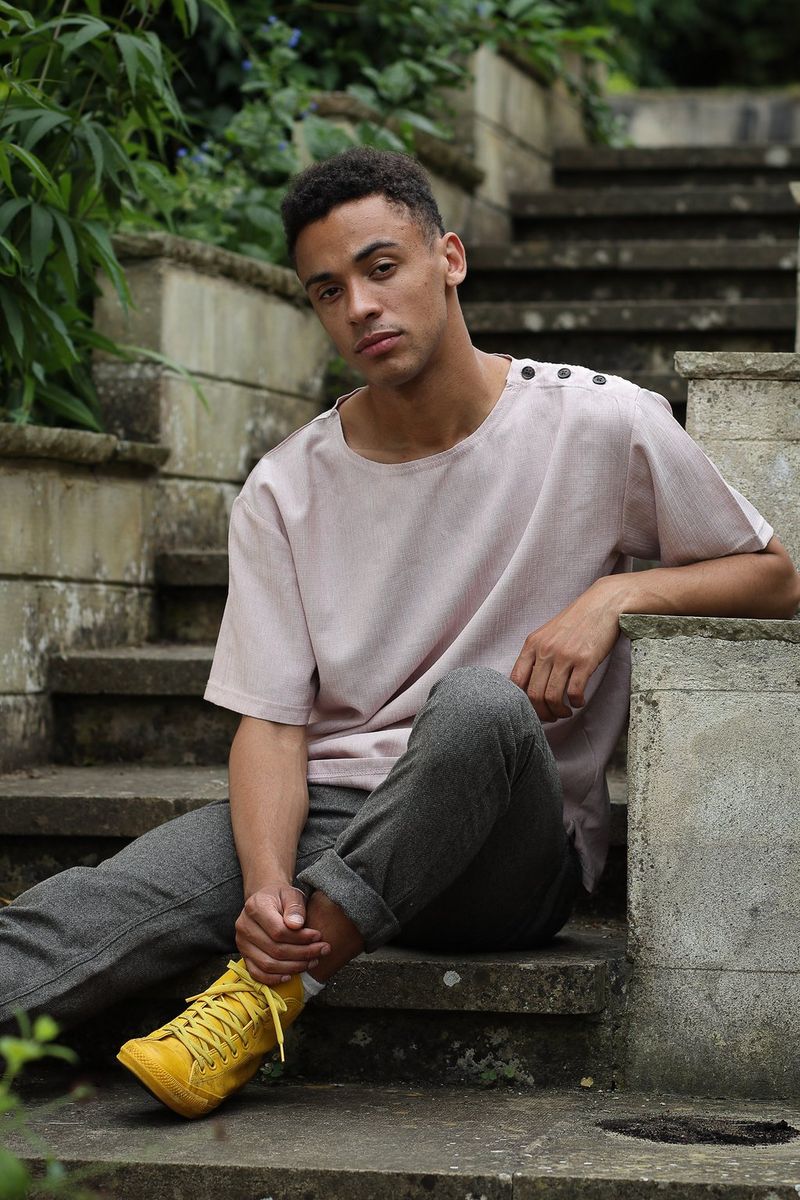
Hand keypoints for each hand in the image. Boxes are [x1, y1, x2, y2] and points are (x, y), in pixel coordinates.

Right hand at [235, 883, 329, 985]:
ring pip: (268, 964)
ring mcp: (242, 943)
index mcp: (255, 908)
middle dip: (302, 953)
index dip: (300, 938)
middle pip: (275, 949)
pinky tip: (291, 976)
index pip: (279, 931)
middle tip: (322, 950)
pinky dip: (274, 979)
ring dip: (293, 967)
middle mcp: (244, 926)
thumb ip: (295, 908)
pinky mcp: (244, 955)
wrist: (267, 900)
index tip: (318, 936)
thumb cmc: (281, 897)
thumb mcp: (291, 894)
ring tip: (312, 961)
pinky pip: (257, 973)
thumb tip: (296, 925)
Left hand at [510, 578, 623, 721]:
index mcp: (532, 644)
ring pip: (552, 697)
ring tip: (565, 711)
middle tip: (550, 716)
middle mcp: (545, 650)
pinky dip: (576, 703)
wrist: (603, 603)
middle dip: (541, 712)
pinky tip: (579, 701)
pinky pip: (574, 692)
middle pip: (533, 694)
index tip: (533, 707)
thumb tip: (529, 684)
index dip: (521, 701)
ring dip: (558, 711)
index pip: (515, 681)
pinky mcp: (585, 661)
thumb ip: (537, 655)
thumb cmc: (577, 621)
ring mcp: (565, 656)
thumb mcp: (548, 634)